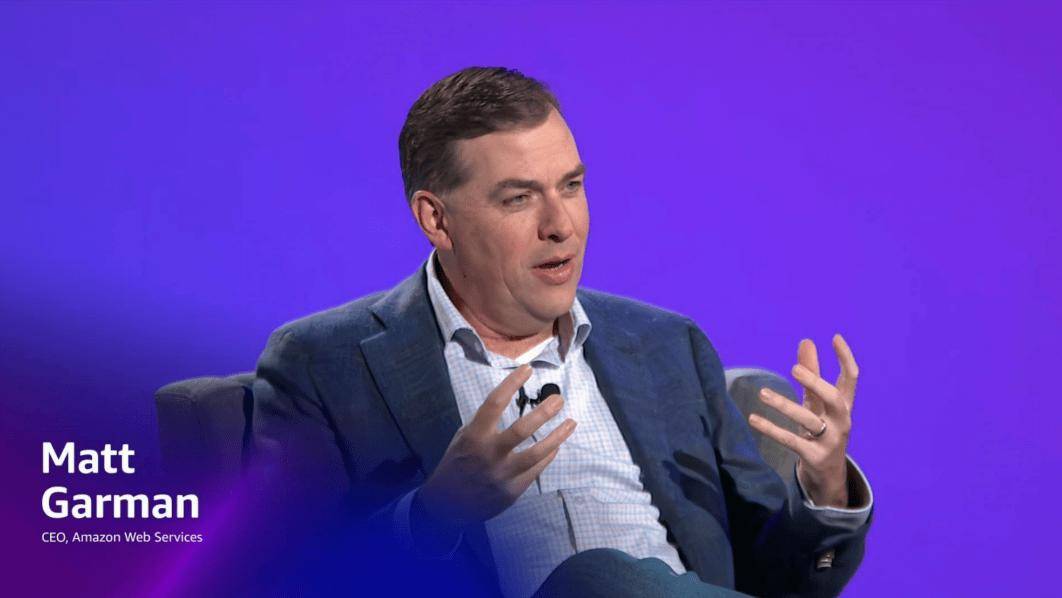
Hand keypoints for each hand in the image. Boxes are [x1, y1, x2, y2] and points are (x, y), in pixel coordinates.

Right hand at [417, 364, 576, 530]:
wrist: (446, 505)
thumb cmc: (456, 464)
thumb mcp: (463, 438)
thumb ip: (485, 425)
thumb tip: (512, 405)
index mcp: (474, 436)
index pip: (494, 403)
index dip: (511, 383)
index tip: (527, 369)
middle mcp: (490, 454)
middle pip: (522, 429)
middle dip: (544, 412)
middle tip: (559, 399)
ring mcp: (503, 474)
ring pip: (537, 453)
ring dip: (558, 436)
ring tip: (571, 423)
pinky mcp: (513, 490)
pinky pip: (536, 470)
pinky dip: (548, 455)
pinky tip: (556, 446)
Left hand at [748, 334, 858, 507]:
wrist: (828, 473)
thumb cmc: (822, 428)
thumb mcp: (817, 402)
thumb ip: (811, 373)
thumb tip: (806, 341)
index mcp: (844, 405)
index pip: (851, 378)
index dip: (845, 357)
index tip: (834, 337)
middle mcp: (842, 421)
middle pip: (833, 398)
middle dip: (815, 382)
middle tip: (793, 369)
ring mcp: (830, 440)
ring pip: (808, 420)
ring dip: (784, 405)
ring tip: (762, 394)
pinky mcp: (814, 456)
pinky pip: (791, 441)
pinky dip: (772, 429)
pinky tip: (753, 419)